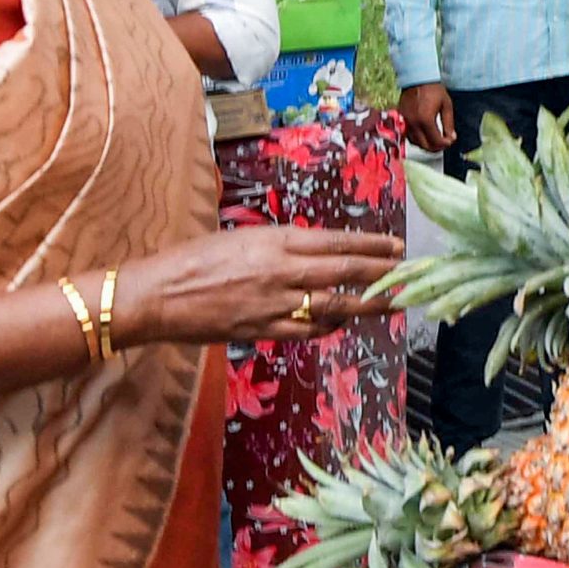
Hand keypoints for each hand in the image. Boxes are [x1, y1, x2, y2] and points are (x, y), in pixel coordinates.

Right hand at [109, 225, 404, 346]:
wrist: (158, 295)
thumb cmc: (192, 259)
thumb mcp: (240, 237)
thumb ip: (278, 247)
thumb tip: (311, 254)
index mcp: (275, 241)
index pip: (336, 242)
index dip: (370, 247)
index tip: (395, 247)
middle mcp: (282, 270)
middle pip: (345, 273)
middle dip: (382, 274)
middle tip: (409, 274)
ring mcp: (275, 303)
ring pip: (335, 305)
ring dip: (368, 304)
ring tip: (392, 303)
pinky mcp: (265, 330)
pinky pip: (309, 329)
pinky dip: (330, 324)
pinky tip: (342, 321)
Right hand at [398, 82, 456, 153]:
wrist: (417, 78)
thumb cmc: (433, 90)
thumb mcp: (446, 106)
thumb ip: (449, 124)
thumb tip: (451, 138)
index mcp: (426, 120)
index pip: (436, 141)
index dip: (445, 144)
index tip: (450, 141)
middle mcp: (414, 123)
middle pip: (424, 145)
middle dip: (436, 148)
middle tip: (443, 144)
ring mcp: (406, 122)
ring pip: (415, 142)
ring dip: (426, 145)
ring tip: (435, 142)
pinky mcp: (401, 119)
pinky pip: (408, 135)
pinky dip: (417, 139)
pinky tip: (424, 136)